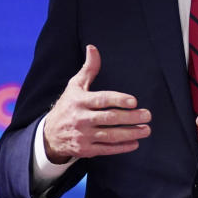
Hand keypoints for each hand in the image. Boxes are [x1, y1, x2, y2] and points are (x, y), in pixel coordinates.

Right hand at [43, 45, 151, 163]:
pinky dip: (121, 147)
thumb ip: (88, 69)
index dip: (118, 100)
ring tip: (146, 129)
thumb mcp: (75, 86)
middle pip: (109, 118)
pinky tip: (135, 143)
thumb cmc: (68, 105)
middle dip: (130, 118)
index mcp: (80, 101)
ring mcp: (83, 136)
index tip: (134, 101)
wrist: (49, 135)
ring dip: (130, 133)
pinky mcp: (85, 150)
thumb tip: (93, 48)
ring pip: (110, 135)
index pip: (102, 100)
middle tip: (148, 115)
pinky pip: (106, 149)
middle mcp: (81, 118)